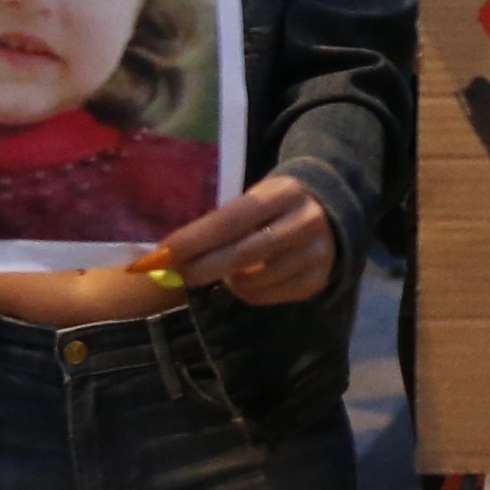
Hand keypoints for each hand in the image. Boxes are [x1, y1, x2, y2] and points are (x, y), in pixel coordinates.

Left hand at [150, 170, 335, 306]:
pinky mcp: (318, 281)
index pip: (230, 220)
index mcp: (284, 192)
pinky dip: (245, 292)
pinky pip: (265, 297)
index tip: (158, 256)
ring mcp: (316, 254)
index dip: (192, 240)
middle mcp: (305, 222)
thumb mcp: (254, 199)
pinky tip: (244, 279)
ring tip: (222, 269)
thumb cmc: (275, 205)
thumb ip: (219, 223)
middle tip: (170, 274)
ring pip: (252, 281)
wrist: (332, 212)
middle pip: (242, 254)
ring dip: (225, 280)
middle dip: (200, 267)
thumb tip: (164, 255)